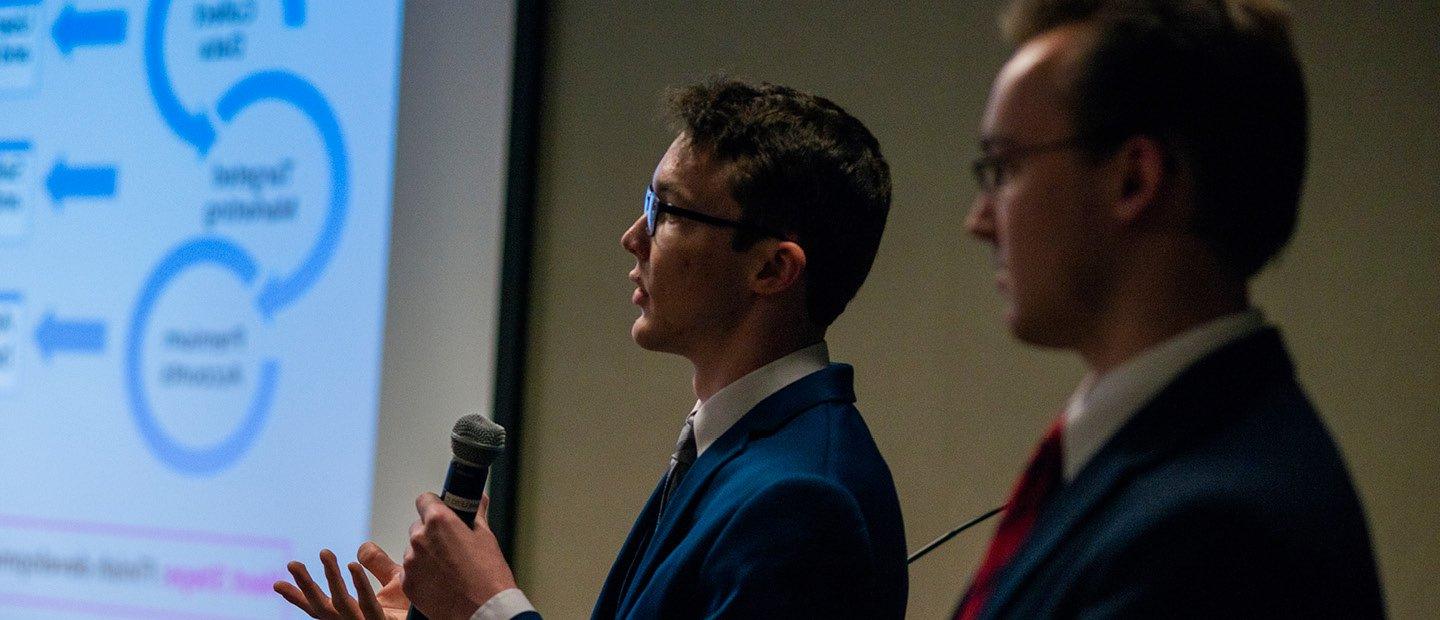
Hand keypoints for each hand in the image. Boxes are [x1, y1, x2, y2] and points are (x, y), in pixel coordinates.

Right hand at [274, 543, 408, 619]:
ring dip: (330, 579)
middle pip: (322, 609)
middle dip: (305, 587)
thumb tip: (360, 548)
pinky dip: (359, 585)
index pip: (320, 607)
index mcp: (354, 615)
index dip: (298, 596)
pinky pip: (369, 606)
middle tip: (293, 564)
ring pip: (341, 606)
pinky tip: (352, 566)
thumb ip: (376, 565)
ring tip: (325, 554)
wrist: (442, 619)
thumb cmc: (416, 608)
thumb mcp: (393, 582)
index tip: (277, 583)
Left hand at [403, 493, 517, 619]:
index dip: (435, 505)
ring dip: (426, 555)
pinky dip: (422, 575)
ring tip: (448, 569)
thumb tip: (478, 500)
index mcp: (439, 521)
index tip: (442, 513)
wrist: (482, 611)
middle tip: (451, 547)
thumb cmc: (488, 576)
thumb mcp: (486, 538)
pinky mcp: (407, 584)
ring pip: (414, 550)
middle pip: (418, 526)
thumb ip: (476, 514)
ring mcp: (411, 562)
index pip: (425, 500)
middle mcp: (420, 538)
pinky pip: (411, 572)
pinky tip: (441, 582)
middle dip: (432, 533)